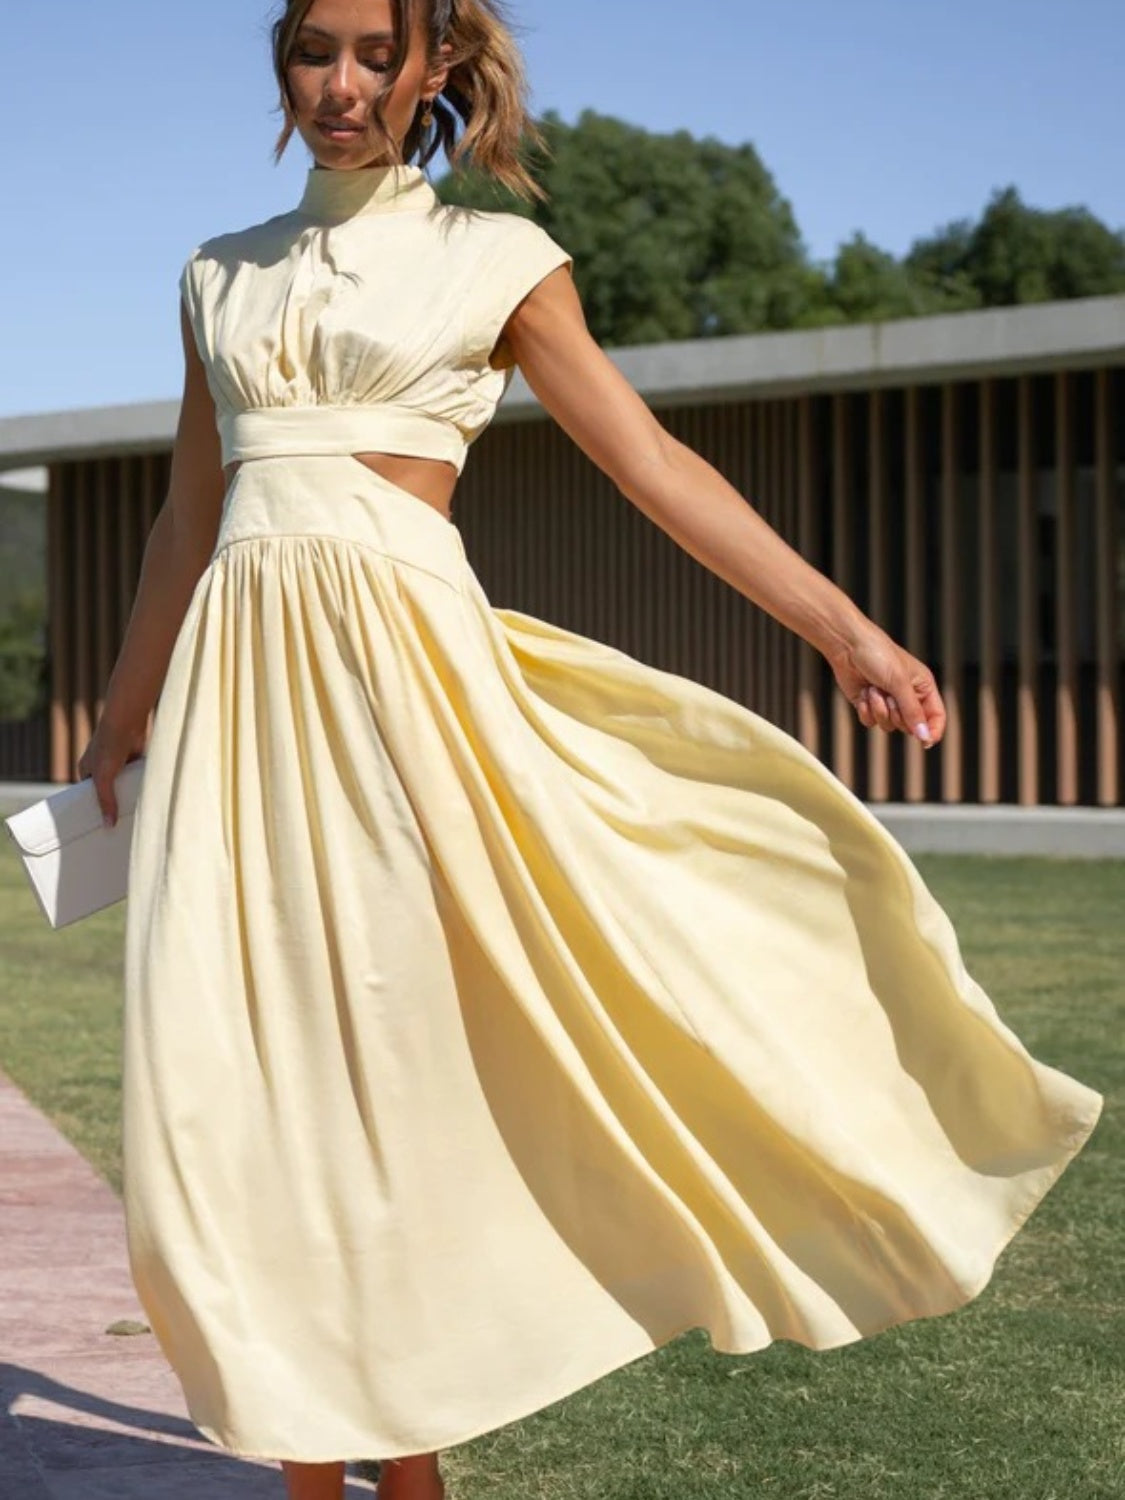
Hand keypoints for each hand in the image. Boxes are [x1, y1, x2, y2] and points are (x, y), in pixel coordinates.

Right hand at [76, 719, 147, 827]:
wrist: (128, 721)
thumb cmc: (109, 745)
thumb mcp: (104, 777)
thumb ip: (106, 801)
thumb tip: (109, 825)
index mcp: (86, 771)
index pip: (89, 796)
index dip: (95, 810)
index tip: (103, 828)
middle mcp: (101, 768)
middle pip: (108, 792)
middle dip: (115, 805)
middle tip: (122, 828)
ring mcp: (119, 765)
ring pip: (124, 786)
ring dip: (130, 796)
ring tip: (136, 818)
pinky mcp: (134, 761)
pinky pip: (136, 778)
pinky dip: (140, 785)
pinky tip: (148, 800)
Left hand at [824, 624, 944, 748]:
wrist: (847, 647)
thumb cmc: (878, 656)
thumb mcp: (899, 683)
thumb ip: (912, 712)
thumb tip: (925, 737)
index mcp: (923, 687)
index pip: (936, 716)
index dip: (932, 730)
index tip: (925, 743)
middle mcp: (907, 696)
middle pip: (910, 726)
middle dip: (897, 715)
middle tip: (889, 697)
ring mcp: (887, 702)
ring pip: (889, 726)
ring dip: (879, 710)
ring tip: (874, 690)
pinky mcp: (869, 704)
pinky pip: (871, 722)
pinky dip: (866, 710)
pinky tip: (863, 694)